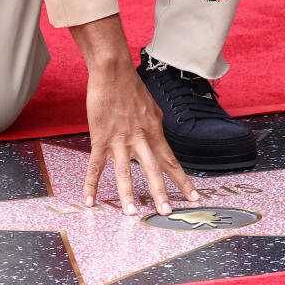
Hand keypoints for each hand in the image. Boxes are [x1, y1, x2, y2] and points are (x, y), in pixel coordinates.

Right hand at [82, 59, 199, 216]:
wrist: (113, 72)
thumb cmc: (131, 88)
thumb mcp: (152, 109)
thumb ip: (155, 128)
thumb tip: (159, 140)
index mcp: (154, 132)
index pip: (171, 161)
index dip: (183, 181)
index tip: (194, 198)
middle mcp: (140, 138)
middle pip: (152, 169)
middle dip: (160, 192)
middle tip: (166, 212)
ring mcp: (120, 140)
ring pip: (125, 172)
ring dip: (128, 194)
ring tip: (131, 213)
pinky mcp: (101, 138)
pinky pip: (96, 165)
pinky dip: (91, 184)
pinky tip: (90, 200)